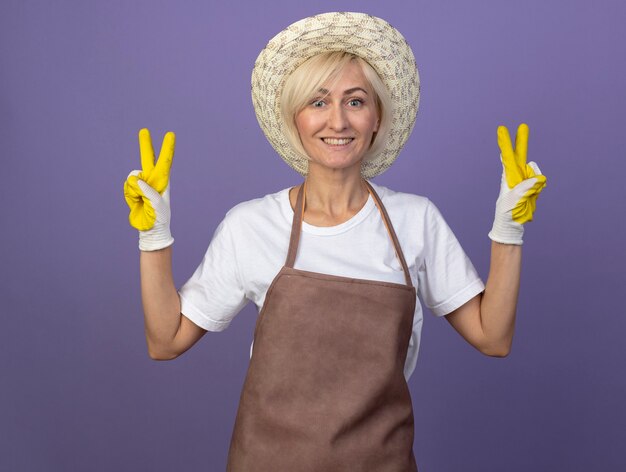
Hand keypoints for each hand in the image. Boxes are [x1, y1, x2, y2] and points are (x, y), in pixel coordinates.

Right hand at [123, 128, 175, 250]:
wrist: (150, 230)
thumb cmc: (159, 217)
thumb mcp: (157, 205)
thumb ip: (147, 190)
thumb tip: (136, 178)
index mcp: (163, 181)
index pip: (165, 161)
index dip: (167, 148)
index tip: (170, 135)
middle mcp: (152, 179)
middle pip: (148, 159)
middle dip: (146, 145)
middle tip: (144, 130)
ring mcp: (142, 184)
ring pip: (132, 177)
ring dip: (135, 190)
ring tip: (142, 202)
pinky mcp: (132, 190)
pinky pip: (127, 186)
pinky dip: (129, 195)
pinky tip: (135, 202)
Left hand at [488, 123, 546, 244]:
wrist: (512, 225)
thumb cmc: (508, 212)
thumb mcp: (514, 200)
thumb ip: (525, 186)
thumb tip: (538, 177)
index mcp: (507, 177)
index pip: (506, 157)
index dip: (505, 144)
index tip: (501, 130)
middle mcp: (516, 176)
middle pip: (520, 156)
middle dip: (522, 142)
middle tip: (523, 126)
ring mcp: (524, 181)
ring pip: (535, 173)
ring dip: (534, 185)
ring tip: (526, 198)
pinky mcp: (532, 187)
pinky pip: (540, 183)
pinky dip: (538, 190)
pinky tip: (531, 198)